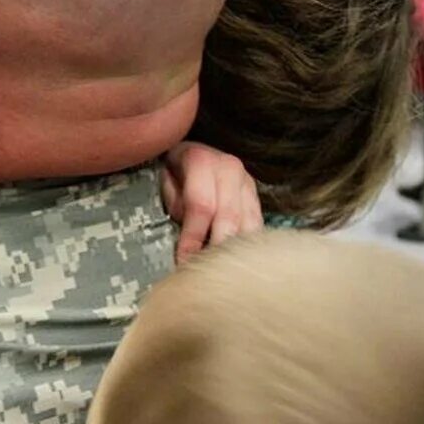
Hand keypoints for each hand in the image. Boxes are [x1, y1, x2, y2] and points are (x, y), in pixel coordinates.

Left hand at [161, 142, 263, 264]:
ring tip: (222, 272)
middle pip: (229, 217)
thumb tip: (188, 237)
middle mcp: (229, 169)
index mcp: (202, 161)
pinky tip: (237, 262)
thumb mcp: (165, 181)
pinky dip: (248, 245)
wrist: (196, 151)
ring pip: (248, 223)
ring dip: (235, 250)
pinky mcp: (256, 196)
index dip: (193, 237)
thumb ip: (176, 204)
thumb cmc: (175, 171)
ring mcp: (247, 182)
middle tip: (205, 272)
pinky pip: (257, 225)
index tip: (184, 261)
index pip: (201, 205)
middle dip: (216, 248)